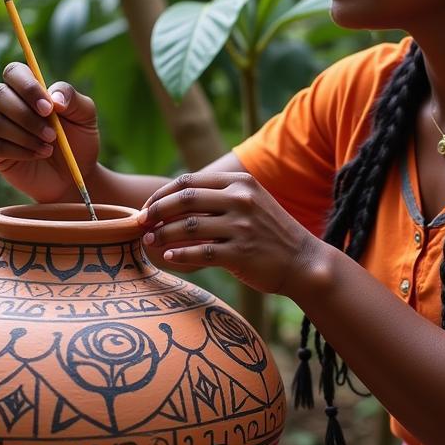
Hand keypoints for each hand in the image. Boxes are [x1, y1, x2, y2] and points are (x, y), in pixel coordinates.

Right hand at [0, 62, 100, 203]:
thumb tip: (54, 98)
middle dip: (26, 115)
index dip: (27, 87)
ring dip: (26, 136)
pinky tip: (40, 155)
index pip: (14, 72)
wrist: (75, 175)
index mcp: (29, 90)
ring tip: (50, 148)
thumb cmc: (78, 141)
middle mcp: (8, 104)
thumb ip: (73, 99)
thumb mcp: (86, 117)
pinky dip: (21, 151)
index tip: (49, 108)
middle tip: (52, 133)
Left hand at [138, 171, 321, 295]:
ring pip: (188, 227)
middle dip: (156, 212)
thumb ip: (218, 198)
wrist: (304, 262)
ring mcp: (242, 227)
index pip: (189, 182)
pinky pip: (201, 253)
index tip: (146, 208)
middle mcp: (241, 200)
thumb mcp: (250, 203)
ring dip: (162, 234)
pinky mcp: (242, 253)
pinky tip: (169, 257)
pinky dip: (180, 255)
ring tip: (149, 242)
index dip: (162, 195)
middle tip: (141, 224)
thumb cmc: (270, 234)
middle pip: (184, 200)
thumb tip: (171, 203)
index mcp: (240, 182)